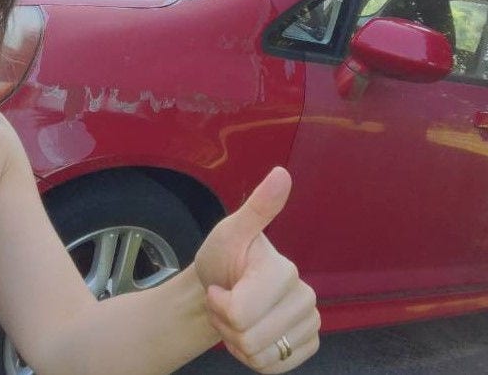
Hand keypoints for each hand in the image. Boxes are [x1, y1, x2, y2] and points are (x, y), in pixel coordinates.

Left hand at [194, 167, 319, 372]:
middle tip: (226, 302)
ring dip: (236, 340)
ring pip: (259, 356)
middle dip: (226, 324)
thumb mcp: (230, 232)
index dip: (219, 306)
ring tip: (235, 316)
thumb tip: (281, 174)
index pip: (239, 312)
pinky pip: (273, 368)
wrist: (220, 287)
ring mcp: (309, 323)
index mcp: (284, 270)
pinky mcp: (307, 345)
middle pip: (248, 338)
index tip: (220, 286)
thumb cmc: (222, 259)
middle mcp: (305, 296)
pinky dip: (252, 357)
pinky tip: (250, 333)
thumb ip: (257, 207)